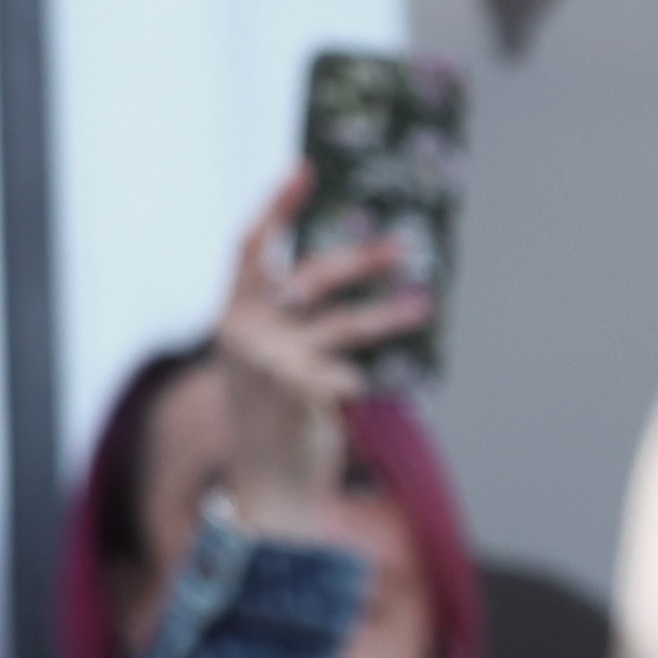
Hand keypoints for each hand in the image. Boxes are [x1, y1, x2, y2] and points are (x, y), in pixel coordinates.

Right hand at [209, 166, 429, 533]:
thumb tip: (354, 267)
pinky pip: (346, 369)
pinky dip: (364, 375)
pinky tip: (376, 384)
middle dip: (358, 259)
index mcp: (233, 316)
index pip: (250, 247)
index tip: (307, 169)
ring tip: (423, 304)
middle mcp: (245, 333)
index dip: (277, 205)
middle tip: (401, 245)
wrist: (269, 488)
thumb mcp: (275, 361)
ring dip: (387, 314)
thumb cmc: (279, 419)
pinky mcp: (296, 393)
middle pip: (309, 277)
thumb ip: (295, 321)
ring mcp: (268, 363)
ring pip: (341, 324)